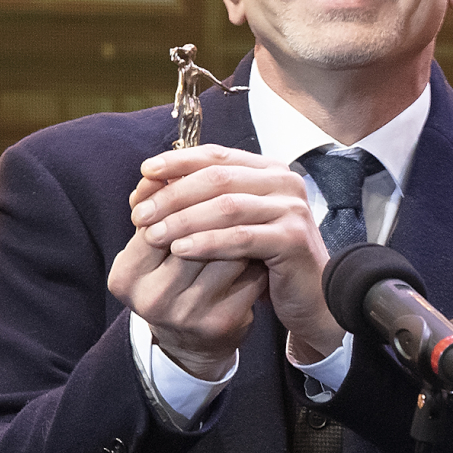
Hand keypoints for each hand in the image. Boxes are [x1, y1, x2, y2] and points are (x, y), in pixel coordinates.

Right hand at [108, 174, 266, 377]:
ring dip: (242, 232)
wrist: (189, 341)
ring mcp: (188, 314)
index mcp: (127, 276)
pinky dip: (257, 259)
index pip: (157, 221)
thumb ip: (158, 209)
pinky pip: (248, 277)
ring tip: (252, 216)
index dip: (183, 198)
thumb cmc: (172, 280)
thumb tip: (169, 166)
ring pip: (225, 254)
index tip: (206, 181)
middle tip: (240, 191)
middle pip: (193, 237)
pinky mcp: (222, 323)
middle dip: (217, 212)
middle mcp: (153, 299)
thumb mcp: (152, 248)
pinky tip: (261, 249)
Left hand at [132, 146, 340, 360]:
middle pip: (218, 178)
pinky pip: (241, 237)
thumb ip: (201, 202)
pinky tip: (180, 251)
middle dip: (173, 194)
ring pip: (226, 206)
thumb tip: (147, 188)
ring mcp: (292, 208)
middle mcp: (284, 181)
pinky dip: (207, 242)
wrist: (312, 298)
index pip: (216, 155)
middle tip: (141, 213)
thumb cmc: (267, 261)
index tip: (144, 174)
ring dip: (184, 219)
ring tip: (152, 235)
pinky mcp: (292, 239)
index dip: (177, 162)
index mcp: (268, 170)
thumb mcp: (232, 225)